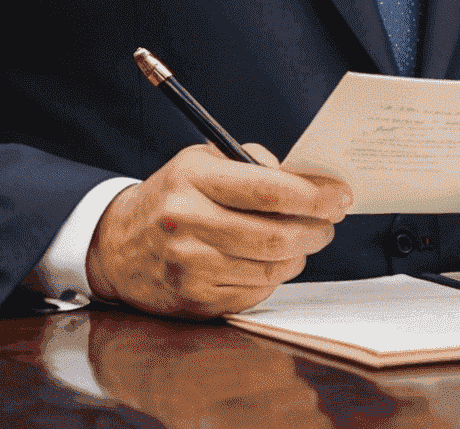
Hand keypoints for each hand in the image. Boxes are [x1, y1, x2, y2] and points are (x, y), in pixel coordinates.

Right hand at [85, 143, 350, 316]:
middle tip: (330, 220)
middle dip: (317, 228)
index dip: (314, 194)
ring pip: (271, 267)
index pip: (267, 189)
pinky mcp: (197, 299)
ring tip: (304, 238)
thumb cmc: (173, 194)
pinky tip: (273, 260)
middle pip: (275, 234)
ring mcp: (191, 266)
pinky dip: (275, 276)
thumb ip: (251, 161)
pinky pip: (256, 292)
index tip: (341, 194)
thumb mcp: (202, 159)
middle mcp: (188, 222)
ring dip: (300, 253)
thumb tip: (301, 180)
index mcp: (192, 179)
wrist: (119, 244)